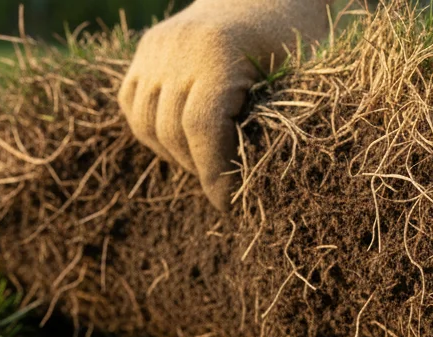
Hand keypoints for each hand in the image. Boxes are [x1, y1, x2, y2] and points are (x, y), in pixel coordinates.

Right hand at [118, 0, 328, 209]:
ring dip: (173, 154)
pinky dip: (152, 131)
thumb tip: (262, 190)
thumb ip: (276, 124)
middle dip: (197, 168)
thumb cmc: (294, 38)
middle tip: (223, 188)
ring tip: (204, 164)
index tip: (228, 203)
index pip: (202, 128)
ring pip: (145, 123)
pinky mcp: (145, 49)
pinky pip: (133, 105)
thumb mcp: (299, 77)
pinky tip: (182, 142)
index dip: (213, 174)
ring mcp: (156, 47)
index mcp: (218, 52)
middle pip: (170, 130)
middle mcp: (178, 47)